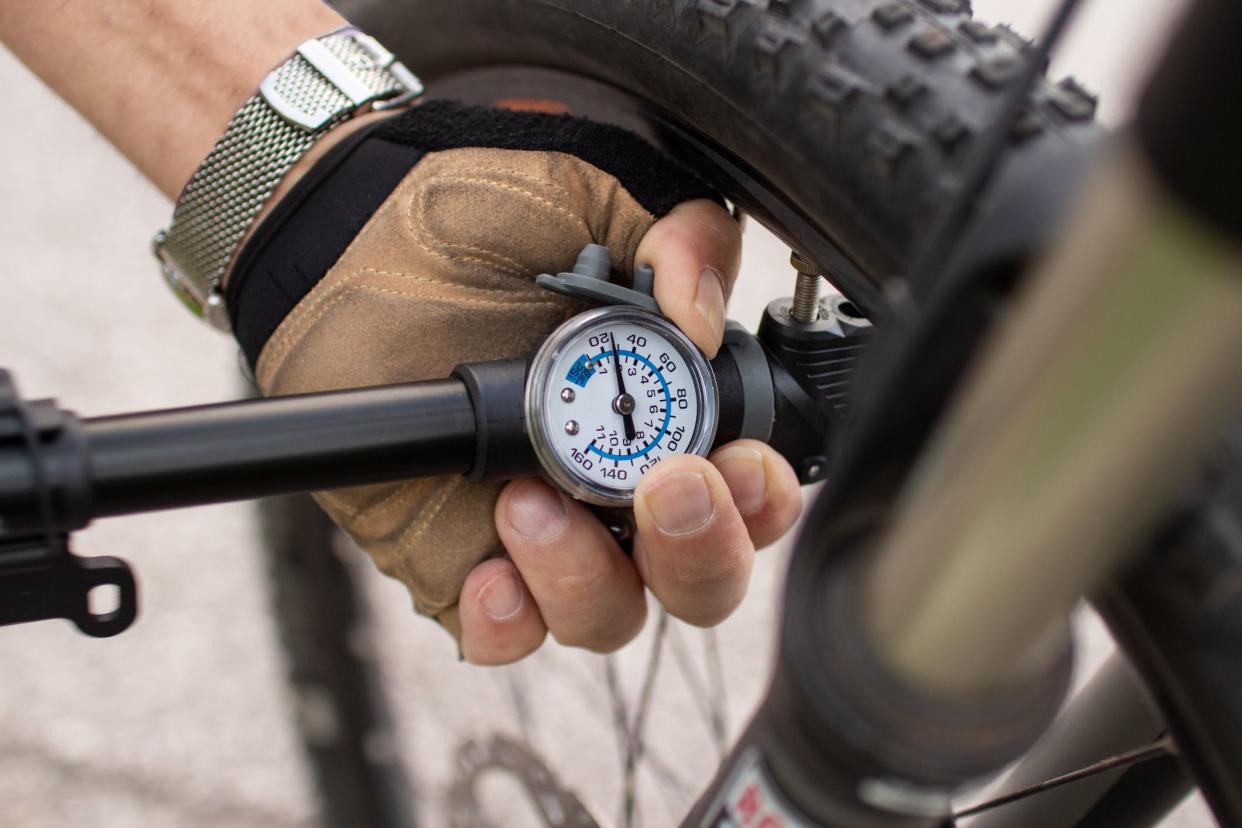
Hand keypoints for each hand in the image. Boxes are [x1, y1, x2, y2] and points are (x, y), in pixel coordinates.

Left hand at [242, 103, 802, 662]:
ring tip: (528, 499)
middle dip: (699, 551)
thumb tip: (701, 318)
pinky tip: (492, 575)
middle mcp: (619, 489)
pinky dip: (507, 623)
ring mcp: (545, 531)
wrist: (354, 228)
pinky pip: (499, 634)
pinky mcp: (458, 557)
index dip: (763, 499)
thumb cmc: (482, 215)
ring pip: (606, 616)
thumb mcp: (598, 191)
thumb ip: (683, 233)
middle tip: (664, 488)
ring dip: (588, 576)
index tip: (737, 462)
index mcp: (670, 416)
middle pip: (697, 580)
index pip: (750, 494)